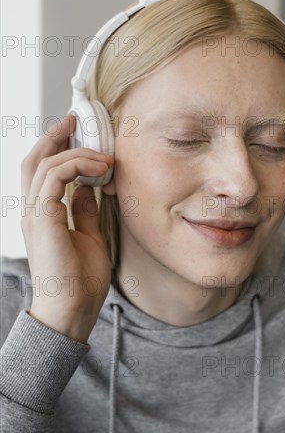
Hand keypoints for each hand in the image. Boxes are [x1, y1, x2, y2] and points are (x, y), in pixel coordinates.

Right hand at [21, 114, 113, 342]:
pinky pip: (54, 179)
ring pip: (44, 164)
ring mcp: (35, 215)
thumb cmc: (81, 281)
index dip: (56, 147)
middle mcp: (33, 211)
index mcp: (42, 215)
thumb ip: (84, 211)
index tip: (79, 133)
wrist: (72, 311)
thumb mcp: (88, 236)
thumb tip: (88, 188)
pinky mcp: (44, 219)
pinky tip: (99, 169)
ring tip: (102, 153)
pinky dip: (76, 166)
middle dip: (55, 136)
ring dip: (74, 151)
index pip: (42, 171)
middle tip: (77, 121)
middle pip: (34, 160)